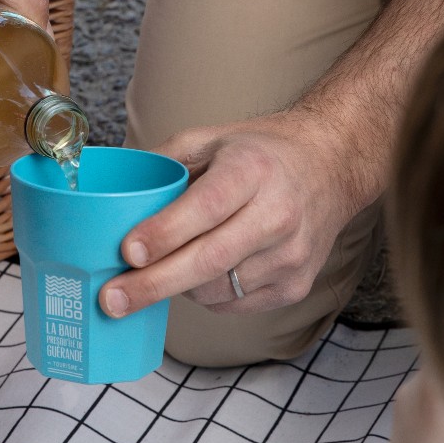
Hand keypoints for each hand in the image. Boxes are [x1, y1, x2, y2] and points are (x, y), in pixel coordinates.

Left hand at [99, 109, 366, 318]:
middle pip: (209, 261)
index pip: (206, 207)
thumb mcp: (212, 138)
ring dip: (178, 287)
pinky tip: (202, 273)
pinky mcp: (296, 286)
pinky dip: (207, 294)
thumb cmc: (262, 153)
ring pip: (216, 290)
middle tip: (111, 299)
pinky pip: (234, 304)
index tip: (127, 252)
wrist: (332, 167)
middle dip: (154, 284)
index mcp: (253, 170)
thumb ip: (165, 163)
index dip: (165, 233)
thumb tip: (113, 198)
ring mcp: (291, 256)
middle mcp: (278, 214)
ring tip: (159, 271)